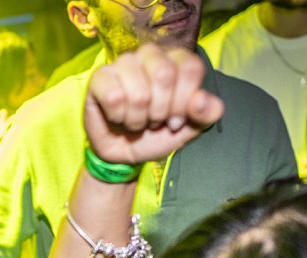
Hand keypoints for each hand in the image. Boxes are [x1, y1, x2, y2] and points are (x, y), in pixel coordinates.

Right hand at [84, 43, 224, 166]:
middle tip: (154, 120)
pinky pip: (114, 97)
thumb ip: (206, 115)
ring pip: (139, 92)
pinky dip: (118, 117)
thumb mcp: (189, 130)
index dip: (184, 101)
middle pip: (164, 74)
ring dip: (138, 119)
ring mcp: (124, 63)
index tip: (176, 119)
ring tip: (135, 121)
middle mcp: (151, 55)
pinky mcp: (100, 77)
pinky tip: (117, 117)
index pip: (189, 68)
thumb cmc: (156, 135)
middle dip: (161, 111)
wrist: (125, 154)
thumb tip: (202, 100)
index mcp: (176, 60)